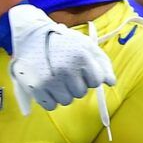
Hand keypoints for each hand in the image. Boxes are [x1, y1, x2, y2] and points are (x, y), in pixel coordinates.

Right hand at [0, 3, 115, 112]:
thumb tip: (111, 82)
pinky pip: (51, 106)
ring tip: (56, 78)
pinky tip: (47, 86)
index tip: (81, 71)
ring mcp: (50, 80)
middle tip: (66, 73)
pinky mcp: (36, 88)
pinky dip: (50, 99)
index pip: (95, 81)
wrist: (31, 36)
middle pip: (81, 92)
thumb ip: (102, 62)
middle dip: (76, 85)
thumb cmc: (62, 41)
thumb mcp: (85, 44)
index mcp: (81, 56)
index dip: (89, 77)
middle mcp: (66, 69)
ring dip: (63, 93)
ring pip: (66, 101)